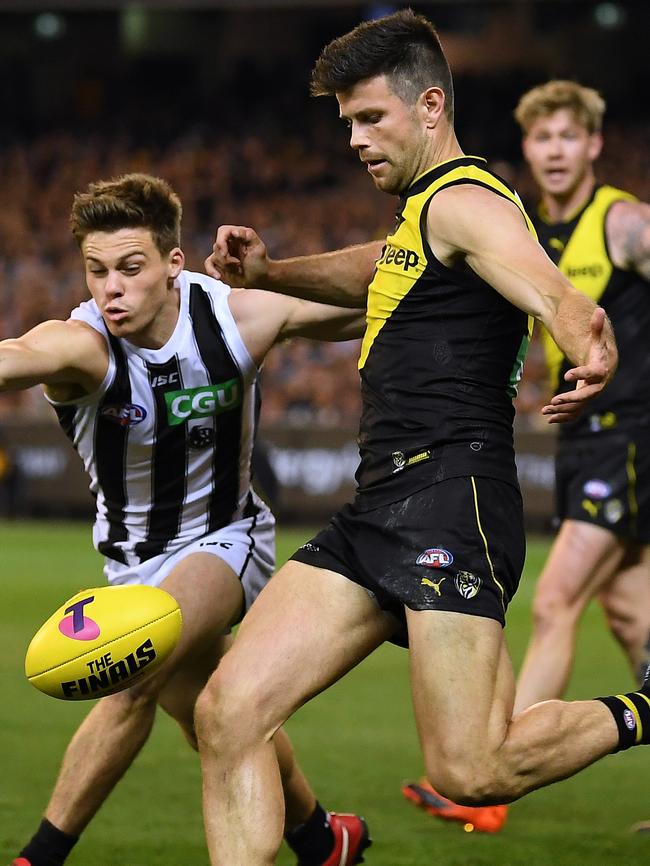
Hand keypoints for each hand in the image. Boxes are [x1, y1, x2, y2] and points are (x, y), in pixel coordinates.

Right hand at [204, 225, 269, 287]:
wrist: (260, 278)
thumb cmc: (260, 262)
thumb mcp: (258, 248)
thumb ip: (248, 236)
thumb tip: (234, 231)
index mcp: (238, 235)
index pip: (223, 231)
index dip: (221, 241)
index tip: (225, 252)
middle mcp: (229, 242)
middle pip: (217, 245)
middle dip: (226, 257)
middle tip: (237, 263)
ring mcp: (224, 253)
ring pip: (215, 256)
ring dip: (225, 265)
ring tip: (238, 269)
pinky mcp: (220, 264)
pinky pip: (209, 264)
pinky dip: (211, 270)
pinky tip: (218, 276)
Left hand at [541, 306, 616, 423]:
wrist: (605, 366)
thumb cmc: (599, 351)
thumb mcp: (596, 339)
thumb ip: (596, 327)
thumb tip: (599, 311)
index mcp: (601, 370)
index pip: (594, 373)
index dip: (581, 373)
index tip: (566, 375)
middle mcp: (598, 386)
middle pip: (586, 395)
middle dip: (570, 399)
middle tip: (553, 400)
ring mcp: (590, 395)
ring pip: (578, 407)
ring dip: (562, 410)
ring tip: (545, 409)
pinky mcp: (583, 402)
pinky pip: (574, 413)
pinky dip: (562, 417)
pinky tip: (548, 418)